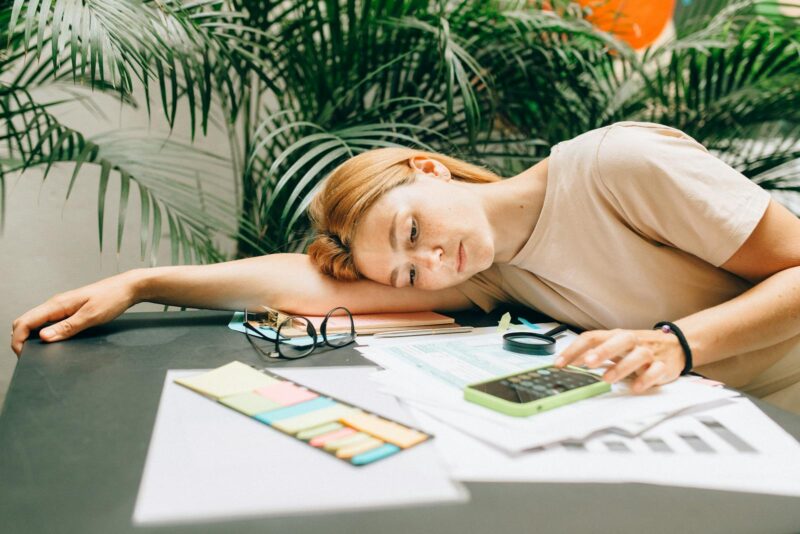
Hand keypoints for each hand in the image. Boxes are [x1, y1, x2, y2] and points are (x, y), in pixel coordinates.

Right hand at [11, 271, 141, 355]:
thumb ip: (67, 327)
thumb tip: (44, 338)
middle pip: (26, 322)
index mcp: (57, 304)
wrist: (128, 288)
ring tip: (38, 352)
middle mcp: (56, 304)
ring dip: (32, 337)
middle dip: (21, 339)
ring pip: (36, 322)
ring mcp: (62, 307)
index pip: (25, 321)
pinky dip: (45, 333)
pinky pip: (49, 322)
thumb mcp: (91, 316)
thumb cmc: (112, 298)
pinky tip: (53, 341)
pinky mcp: (70, 310)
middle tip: (28, 357)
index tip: (22, 355)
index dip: (18, 340)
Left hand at [553, 328, 684, 392]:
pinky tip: (635, 387)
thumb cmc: (638, 347)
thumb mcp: (615, 346)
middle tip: (587, 362)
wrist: (675, 344)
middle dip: (602, 351)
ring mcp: (649, 353)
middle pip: (619, 341)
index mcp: (616, 335)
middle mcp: (633, 341)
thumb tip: (569, 361)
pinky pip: (657, 371)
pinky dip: (646, 379)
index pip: (593, 337)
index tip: (560, 363)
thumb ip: (594, 352)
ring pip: (638, 356)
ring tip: (606, 379)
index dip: (575, 349)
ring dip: (621, 367)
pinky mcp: (663, 366)